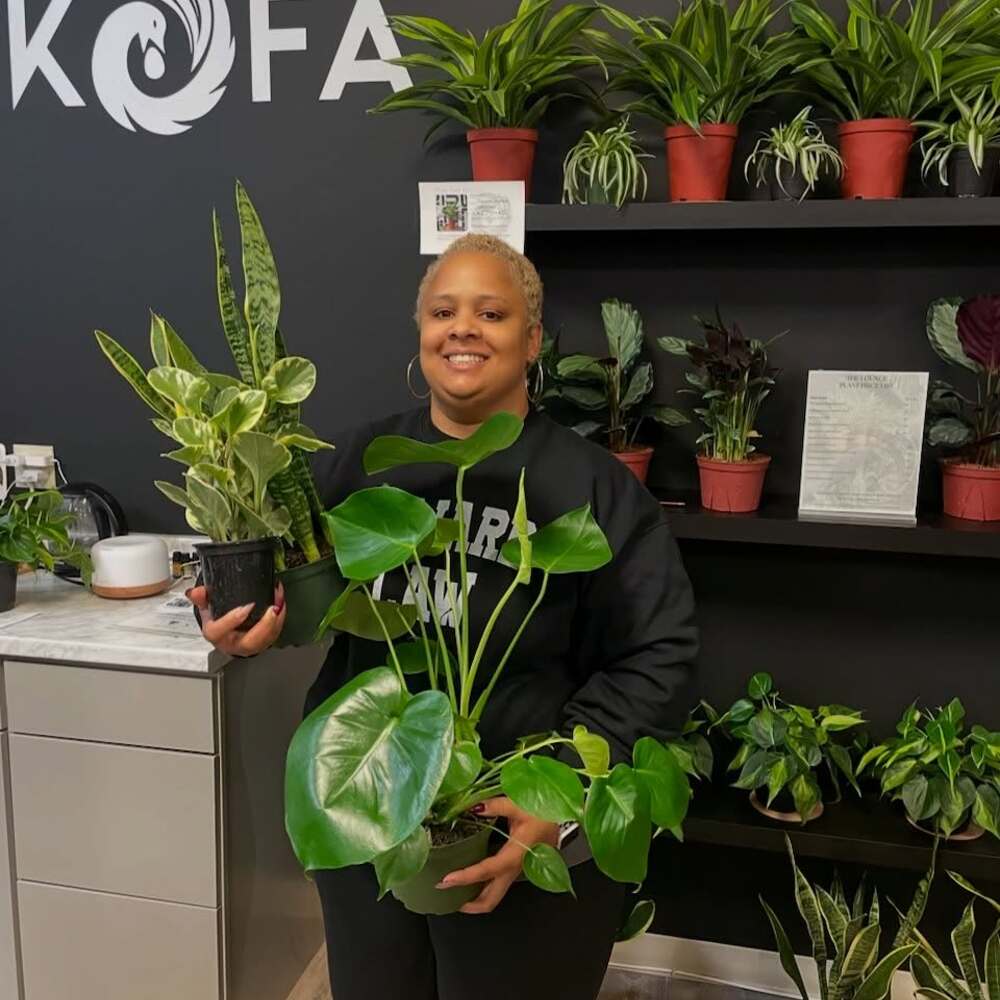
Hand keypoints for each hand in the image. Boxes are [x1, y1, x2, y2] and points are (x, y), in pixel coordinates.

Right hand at [186, 583, 285, 657]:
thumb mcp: (207, 608)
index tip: (246, 607)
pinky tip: (281, 605)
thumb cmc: (217, 622)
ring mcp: (249, 646)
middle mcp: (233, 644)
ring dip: (276, 621)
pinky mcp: (262, 644)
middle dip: (263, 626)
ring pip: (265, 640)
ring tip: (279, 603)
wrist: (226, 635)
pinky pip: (274, 635)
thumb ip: (202, 598)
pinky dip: (280, 620)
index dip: (232, 620)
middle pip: (249, 642)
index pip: (219, 631)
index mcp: (216, 635)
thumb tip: (196, 592)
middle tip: (272, 609)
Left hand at [437, 797, 559, 914]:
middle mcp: (516, 869)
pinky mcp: (519, 867)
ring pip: (495, 894)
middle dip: (468, 904)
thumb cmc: (546, 810)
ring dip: (475, 896)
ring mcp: (518, 871)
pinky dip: (483, 884)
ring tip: (454, 888)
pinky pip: (499, 882)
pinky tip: (472, 874)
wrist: (567, 814)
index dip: (465, 878)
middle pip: (491, 899)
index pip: (486, 871)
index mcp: (516, 855)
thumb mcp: (519, 803)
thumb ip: (495, 805)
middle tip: (447, 897)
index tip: (446, 880)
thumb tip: (473, 807)